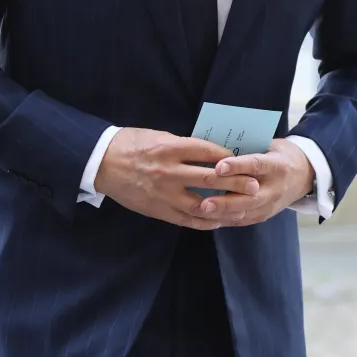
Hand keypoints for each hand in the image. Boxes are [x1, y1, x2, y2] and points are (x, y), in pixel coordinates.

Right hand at [94, 127, 260, 230]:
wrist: (102, 163)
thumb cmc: (130, 143)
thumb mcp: (157, 136)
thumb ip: (181, 145)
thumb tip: (207, 152)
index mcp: (170, 147)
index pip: (207, 151)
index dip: (227, 156)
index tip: (243, 159)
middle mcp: (169, 171)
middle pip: (209, 178)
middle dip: (235, 182)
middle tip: (254, 185)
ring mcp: (164, 193)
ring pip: (201, 203)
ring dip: (224, 206)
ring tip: (241, 207)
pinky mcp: (158, 209)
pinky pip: (186, 219)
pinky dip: (204, 221)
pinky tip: (217, 220)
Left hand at [194, 139, 314, 226]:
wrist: (305, 174)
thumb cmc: (279, 154)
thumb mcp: (270, 145)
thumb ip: (248, 148)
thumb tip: (219, 146)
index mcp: (277, 165)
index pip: (256, 165)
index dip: (237, 166)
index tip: (218, 167)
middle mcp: (275, 188)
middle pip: (249, 196)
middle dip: (226, 200)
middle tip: (204, 201)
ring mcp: (271, 204)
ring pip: (245, 212)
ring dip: (223, 213)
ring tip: (202, 211)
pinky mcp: (265, 215)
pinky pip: (244, 220)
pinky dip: (226, 219)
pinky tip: (209, 218)